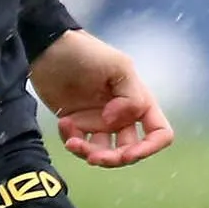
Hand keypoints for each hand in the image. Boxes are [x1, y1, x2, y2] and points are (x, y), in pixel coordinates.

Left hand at [29, 30, 173, 167]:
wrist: (49, 48)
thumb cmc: (87, 53)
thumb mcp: (118, 66)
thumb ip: (130, 97)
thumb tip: (116, 122)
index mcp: (139, 100)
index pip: (159, 133)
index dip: (149, 148)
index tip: (127, 153)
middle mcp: (122, 114)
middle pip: (129, 150)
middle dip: (112, 159)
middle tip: (93, 157)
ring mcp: (99, 121)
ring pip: (103, 152)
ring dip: (88, 153)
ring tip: (72, 142)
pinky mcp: (77, 123)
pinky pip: (80, 143)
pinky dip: (71, 140)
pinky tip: (63, 124)